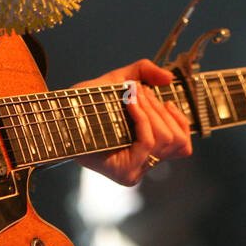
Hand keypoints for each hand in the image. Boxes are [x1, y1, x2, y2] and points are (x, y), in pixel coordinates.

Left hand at [71, 58, 191, 185]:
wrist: (61, 114)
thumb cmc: (87, 101)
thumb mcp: (120, 80)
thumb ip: (145, 72)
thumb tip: (170, 78)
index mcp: (148, 150)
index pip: (183, 146)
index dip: (179, 121)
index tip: (166, 101)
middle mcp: (144, 164)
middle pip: (176, 140)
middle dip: (160, 110)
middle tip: (141, 94)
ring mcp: (136, 171)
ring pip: (165, 139)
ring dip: (152, 111)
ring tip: (134, 97)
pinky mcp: (125, 173)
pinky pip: (148, 141)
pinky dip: (143, 117)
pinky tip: (131, 103)